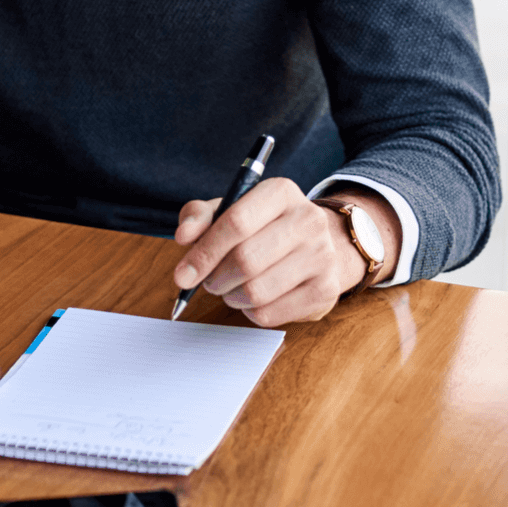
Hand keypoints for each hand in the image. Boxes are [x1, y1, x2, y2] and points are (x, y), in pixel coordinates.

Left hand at [171, 179, 399, 326]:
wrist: (320, 245)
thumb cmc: (264, 228)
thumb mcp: (230, 210)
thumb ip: (200, 217)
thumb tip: (184, 236)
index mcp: (281, 192)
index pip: (236, 222)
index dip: (204, 252)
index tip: (182, 275)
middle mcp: (308, 220)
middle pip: (245, 260)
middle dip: (214, 279)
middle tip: (208, 283)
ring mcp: (322, 256)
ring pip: (256, 291)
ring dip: (231, 297)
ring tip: (231, 288)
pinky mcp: (325, 290)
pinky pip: (270, 314)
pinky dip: (250, 311)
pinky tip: (253, 298)